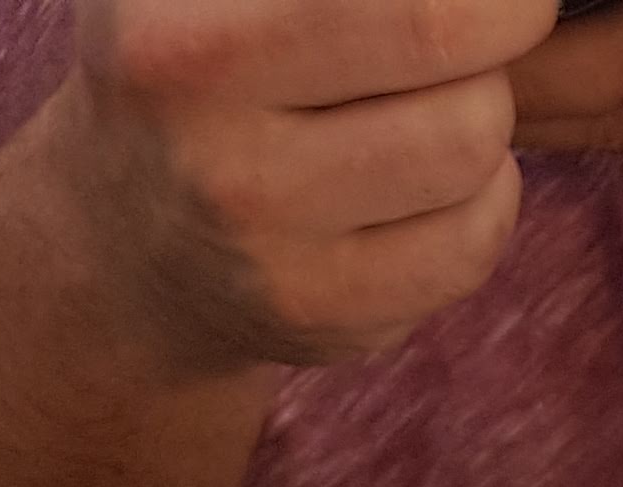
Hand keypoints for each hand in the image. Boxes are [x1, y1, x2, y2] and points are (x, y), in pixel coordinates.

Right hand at [46, 0, 564, 370]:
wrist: (122, 230)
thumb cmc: (194, 62)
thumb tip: (490, 1)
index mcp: (181, 46)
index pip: (420, 15)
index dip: (500, 3)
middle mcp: (220, 161)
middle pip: (469, 94)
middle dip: (488, 47)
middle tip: (458, 36)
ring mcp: (274, 257)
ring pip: (476, 160)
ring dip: (480, 118)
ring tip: (425, 100)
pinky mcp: (328, 318)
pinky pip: (474, 243)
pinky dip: (479, 197)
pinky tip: (425, 177)